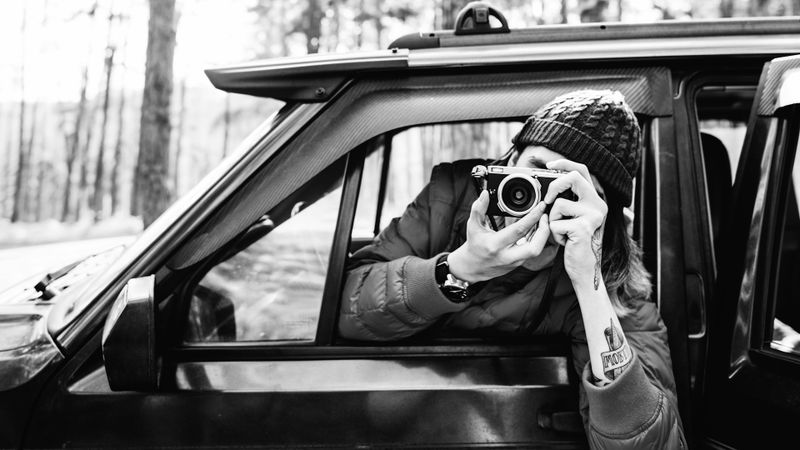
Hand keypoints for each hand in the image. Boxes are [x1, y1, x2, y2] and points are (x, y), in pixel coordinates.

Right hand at [447, 190, 550, 282]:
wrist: (473, 267)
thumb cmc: (475, 245)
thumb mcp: (473, 226)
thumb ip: (478, 209)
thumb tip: (485, 194)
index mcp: (495, 244)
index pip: (519, 230)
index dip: (532, 217)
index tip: (540, 207)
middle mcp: (506, 255)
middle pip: (534, 247)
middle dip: (544, 231)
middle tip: (545, 216)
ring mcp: (514, 262)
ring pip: (536, 250)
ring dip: (542, 234)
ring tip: (542, 220)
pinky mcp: (518, 264)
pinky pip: (532, 251)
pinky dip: (537, 239)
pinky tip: (536, 229)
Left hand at [543, 160, 607, 289]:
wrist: (584, 267)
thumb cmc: (573, 241)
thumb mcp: (570, 217)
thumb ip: (565, 199)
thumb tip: (547, 186)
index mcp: (595, 199)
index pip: (582, 170)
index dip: (565, 163)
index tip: (549, 165)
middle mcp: (598, 204)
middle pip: (572, 177)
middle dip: (554, 187)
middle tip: (548, 202)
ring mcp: (593, 215)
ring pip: (558, 204)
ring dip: (553, 220)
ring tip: (563, 232)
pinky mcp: (584, 227)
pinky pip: (556, 223)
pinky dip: (554, 235)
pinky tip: (565, 242)